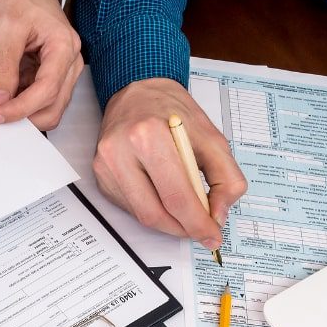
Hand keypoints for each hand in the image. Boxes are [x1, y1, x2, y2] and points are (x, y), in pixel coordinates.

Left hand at [0, 0, 82, 129]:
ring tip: (0, 107)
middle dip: (25, 117)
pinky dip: (24, 106)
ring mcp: (64, 70)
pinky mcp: (53, 75)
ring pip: (50, 108)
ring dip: (25, 114)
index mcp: (64, 47)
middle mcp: (71, 62)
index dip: (19, 109)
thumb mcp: (6, 29)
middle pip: (53, 107)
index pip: (46, 91)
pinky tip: (7, 98)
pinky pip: (42, 100)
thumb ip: (3, 67)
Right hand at [93, 78, 247, 246]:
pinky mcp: (101, 177)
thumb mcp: (211, 135)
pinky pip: (131, 208)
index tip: (213, 235)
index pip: (177, 195)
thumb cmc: (171, 111)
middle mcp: (121, 151)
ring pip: (142, 215)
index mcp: (150, 135)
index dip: (198, 222)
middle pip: (156, 212)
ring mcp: (106, 166)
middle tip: (201, 231)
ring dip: (169, 224)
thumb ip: (225, 175)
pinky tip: (164, 199)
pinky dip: (153, 211)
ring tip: (187, 217)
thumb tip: (218, 214)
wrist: (137, 91)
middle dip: (184, 228)